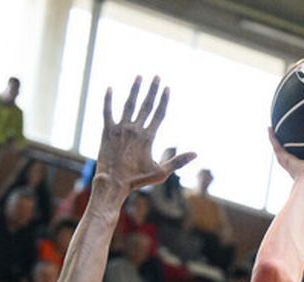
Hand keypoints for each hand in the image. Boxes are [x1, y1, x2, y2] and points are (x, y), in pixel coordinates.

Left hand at [93, 76, 196, 195]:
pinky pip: (107, 111)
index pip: (159, 114)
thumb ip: (178, 161)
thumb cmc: (137, 180)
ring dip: (135, 89)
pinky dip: (108, 99)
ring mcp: (120, 129)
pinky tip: (109, 88)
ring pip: (129, 104)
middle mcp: (135, 129)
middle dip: (152, 89)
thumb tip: (196, 154)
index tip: (167, 88)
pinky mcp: (107, 131)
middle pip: (146, 105)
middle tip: (156, 76)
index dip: (164, 100)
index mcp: (148, 137)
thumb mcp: (161, 173)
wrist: (113, 183)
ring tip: (139, 76)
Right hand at [268, 128, 303, 191]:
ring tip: (280, 121)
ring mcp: (290, 162)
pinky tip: (269, 125)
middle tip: (299, 125)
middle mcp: (300, 165)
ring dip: (281, 136)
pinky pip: (276, 146)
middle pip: (297, 149)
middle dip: (297, 139)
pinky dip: (272, 136)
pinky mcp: (284, 160)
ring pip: (284, 146)